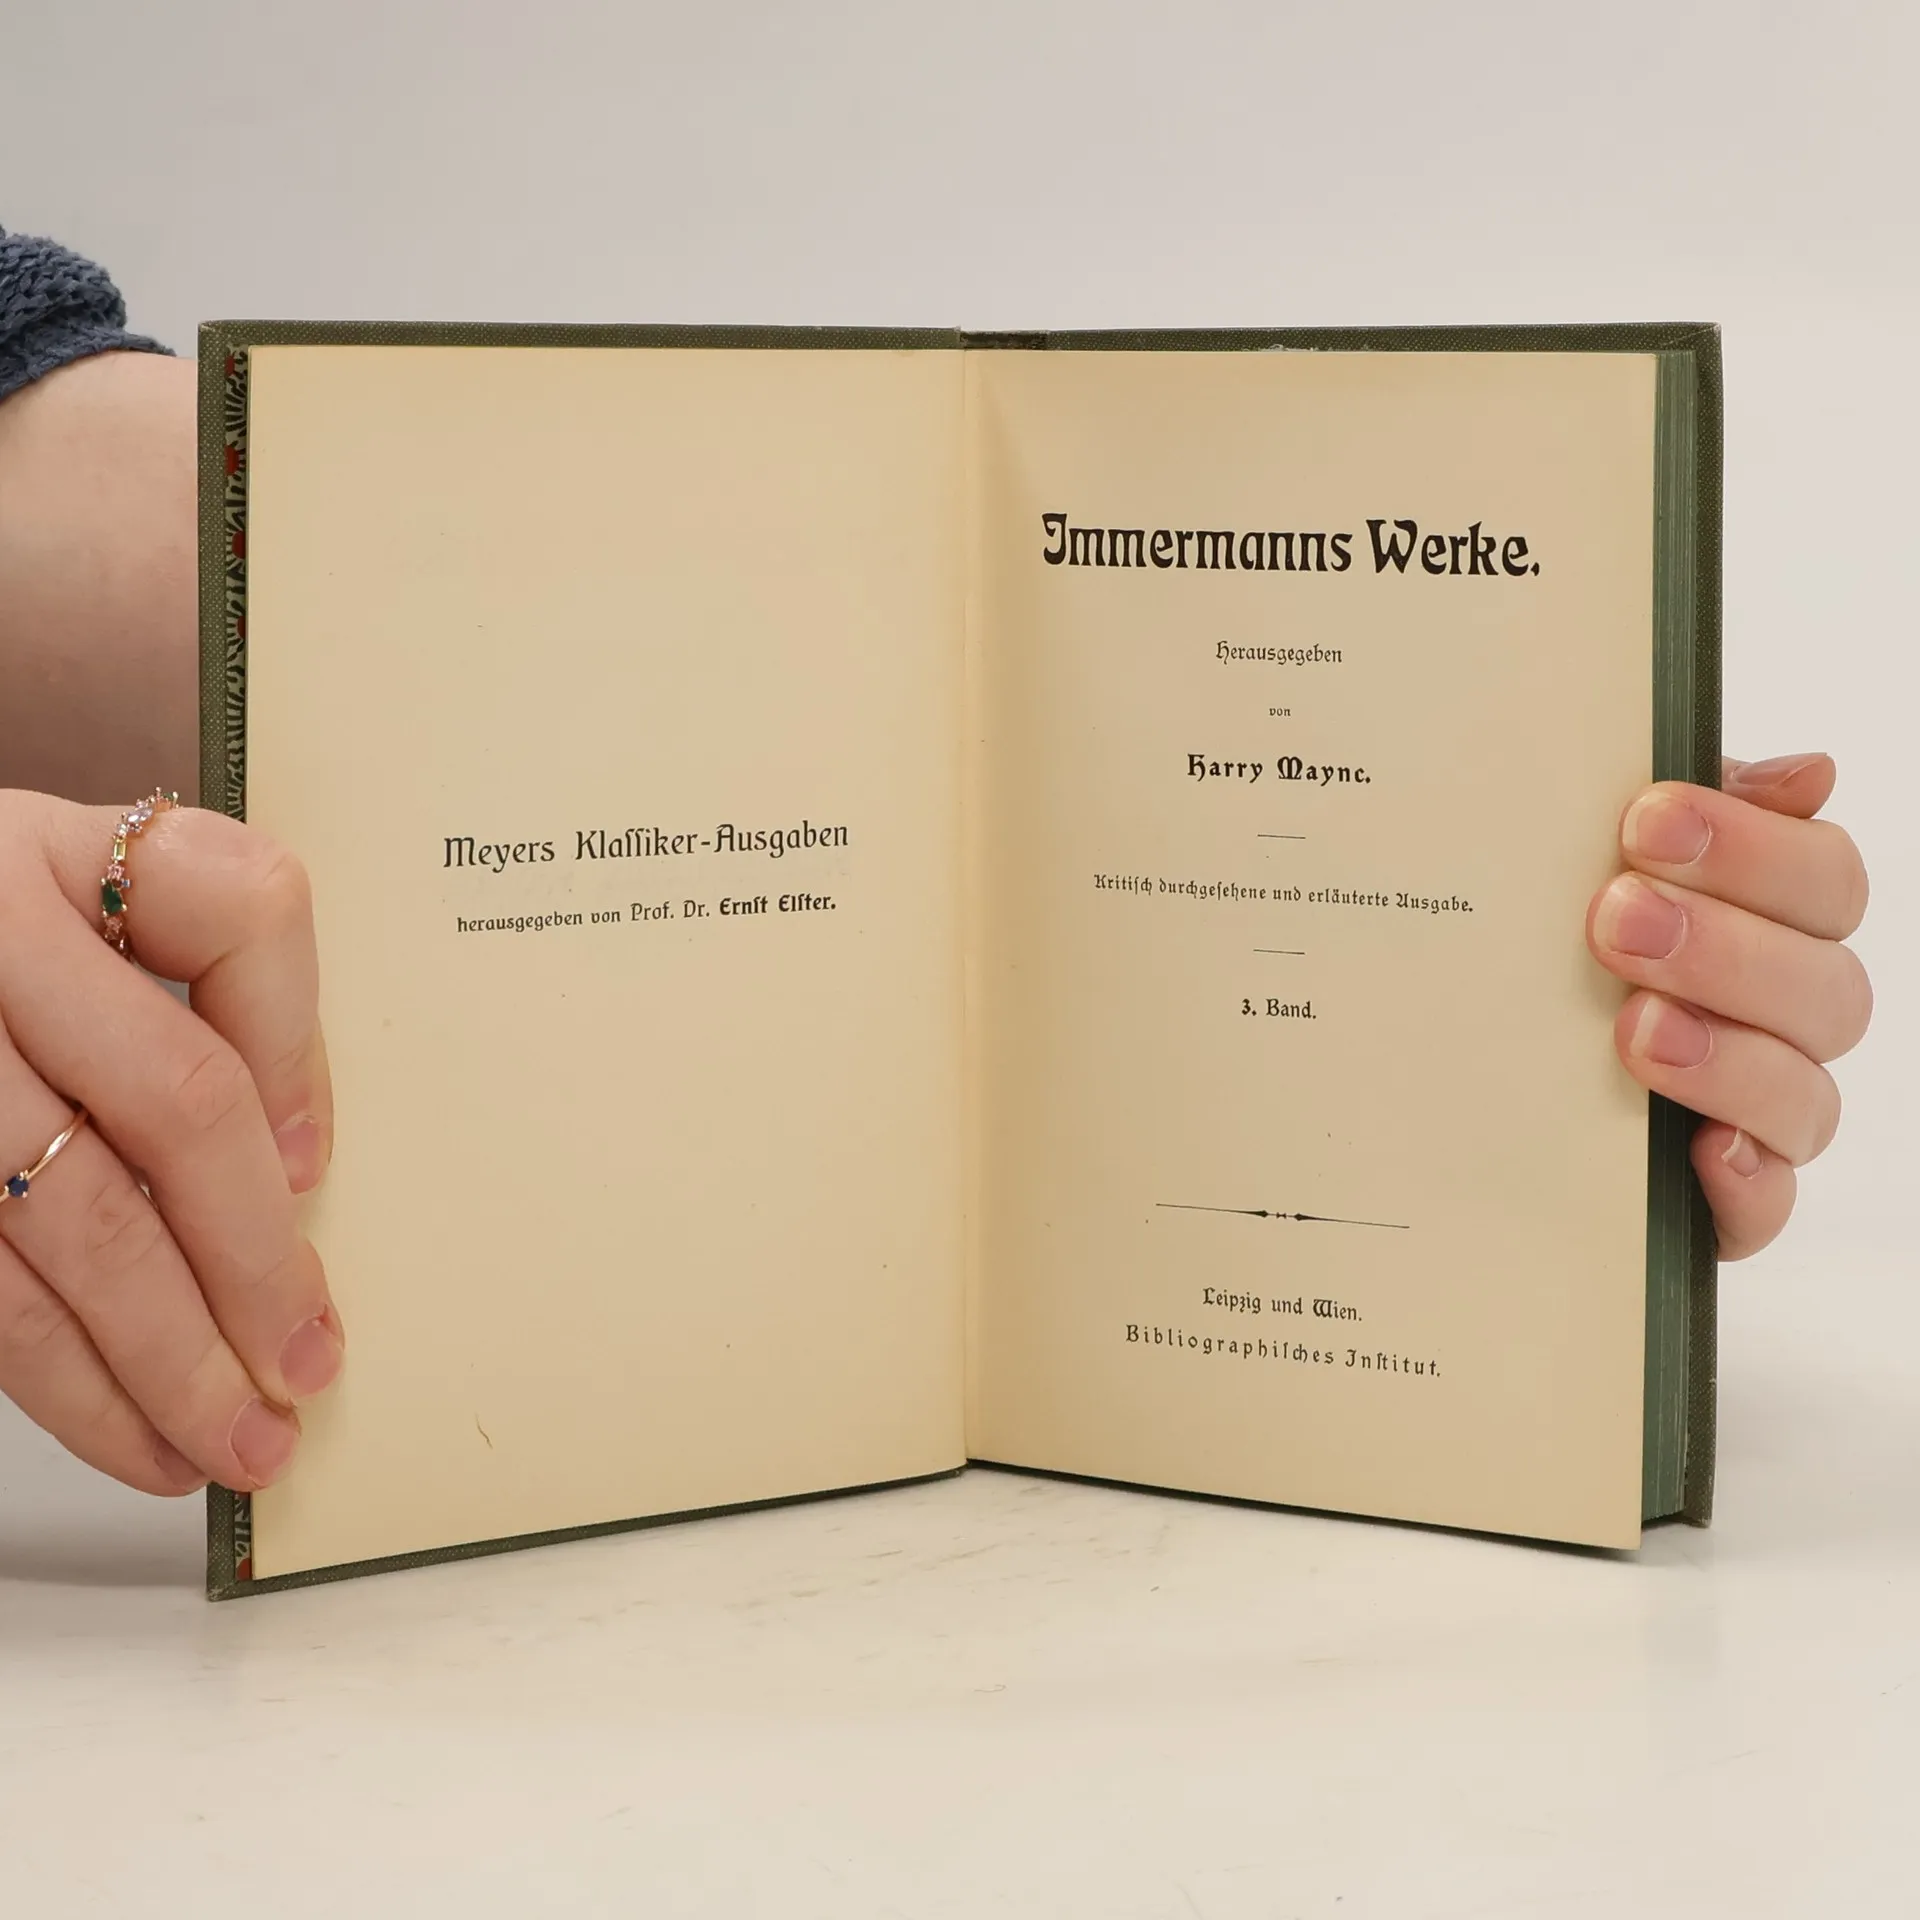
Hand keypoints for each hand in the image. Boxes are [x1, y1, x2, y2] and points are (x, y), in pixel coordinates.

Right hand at [0, 789, 338, 1493]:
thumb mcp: (85, 917)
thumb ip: (194, 992)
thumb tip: (296, 1167)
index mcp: (69, 856)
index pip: (239, 911)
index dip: (300, 1046)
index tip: (317, 1167)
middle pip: (172, 1102)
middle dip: (255, 1258)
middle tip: (309, 1362)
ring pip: (72, 1224)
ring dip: (168, 1360)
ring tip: (240, 1442)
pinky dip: (68, 1384)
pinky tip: (136, 1433)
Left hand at [1587, 753, 1870, 1259]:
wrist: (1453, 1086)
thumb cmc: (1542, 948)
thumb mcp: (1584, 865)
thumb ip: (1675, 813)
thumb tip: (1806, 776)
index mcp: (1766, 925)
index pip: (1821, 880)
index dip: (1754, 848)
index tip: (1647, 818)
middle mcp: (1779, 1021)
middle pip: (1825, 986)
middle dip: (1722, 945)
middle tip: (1614, 918)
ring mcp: (1755, 1117)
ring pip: (1803, 1095)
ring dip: (1725, 1055)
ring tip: (1633, 1026)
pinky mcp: (1717, 1205)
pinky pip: (1764, 1207)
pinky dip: (1743, 1180)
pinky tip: (1698, 1150)